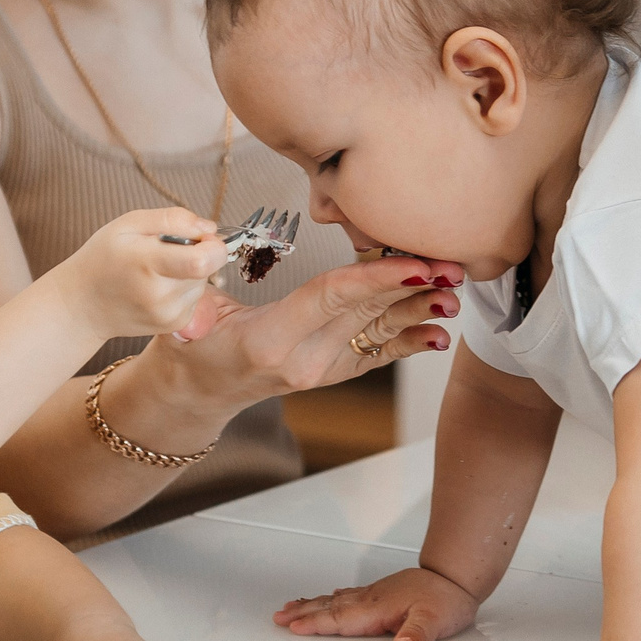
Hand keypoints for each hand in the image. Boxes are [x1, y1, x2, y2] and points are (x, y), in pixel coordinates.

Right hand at [55, 208, 225, 342]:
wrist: (84, 304)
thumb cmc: (103, 258)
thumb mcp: (129, 224)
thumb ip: (172, 219)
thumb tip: (210, 229)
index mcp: (147, 264)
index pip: (201, 261)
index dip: (213, 246)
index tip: (202, 237)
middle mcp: (161, 296)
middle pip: (206, 268)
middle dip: (197, 253)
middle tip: (166, 251)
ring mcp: (169, 315)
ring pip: (203, 282)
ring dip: (190, 271)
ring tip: (158, 270)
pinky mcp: (176, 324)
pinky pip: (196, 297)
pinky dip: (184, 287)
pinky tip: (159, 286)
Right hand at [160, 252, 465, 409]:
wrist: (194, 391)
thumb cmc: (189, 344)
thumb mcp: (186, 314)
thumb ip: (200, 289)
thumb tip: (201, 248)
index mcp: (269, 339)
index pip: (331, 298)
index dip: (375, 279)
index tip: (415, 264)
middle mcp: (302, 360)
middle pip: (365, 314)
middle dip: (412, 288)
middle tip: (453, 266)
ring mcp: (319, 371)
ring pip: (377, 334)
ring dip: (419, 314)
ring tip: (454, 297)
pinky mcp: (330, 373)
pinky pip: (375, 355)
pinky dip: (408, 343)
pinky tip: (437, 333)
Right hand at [273, 566, 480, 640]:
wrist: (456, 577)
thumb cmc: (448, 600)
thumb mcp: (438, 621)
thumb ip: (419, 634)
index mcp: (379, 608)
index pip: (342, 619)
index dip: (317, 624)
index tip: (294, 627)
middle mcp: (372, 599)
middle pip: (330, 607)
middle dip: (303, 613)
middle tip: (278, 618)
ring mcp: (374, 594)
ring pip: (335, 600)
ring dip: (311, 604)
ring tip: (288, 608)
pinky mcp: (380, 594)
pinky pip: (347, 596)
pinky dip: (330, 599)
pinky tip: (327, 599)